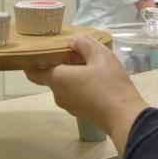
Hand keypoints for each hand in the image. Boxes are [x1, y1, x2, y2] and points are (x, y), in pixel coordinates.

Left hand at [24, 35, 148, 151]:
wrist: (124, 117)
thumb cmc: (110, 84)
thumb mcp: (100, 55)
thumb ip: (84, 43)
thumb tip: (72, 41)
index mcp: (58, 79)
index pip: (33, 73)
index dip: (33, 62)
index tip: (42, 51)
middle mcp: (58, 94)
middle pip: (52, 76)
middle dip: (61, 64)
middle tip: (76, 52)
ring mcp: (69, 105)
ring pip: (65, 85)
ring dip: (73, 75)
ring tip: (90, 65)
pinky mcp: (80, 112)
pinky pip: (74, 94)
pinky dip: (80, 85)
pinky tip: (97, 79)